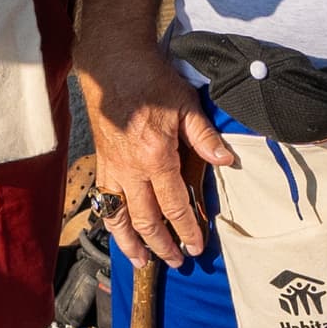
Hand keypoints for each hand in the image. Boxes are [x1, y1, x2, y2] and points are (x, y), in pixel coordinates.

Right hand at [82, 37, 235, 268]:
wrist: (113, 65)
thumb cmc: (152, 81)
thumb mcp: (186, 105)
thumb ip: (205, 137)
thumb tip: (225, 160)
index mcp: (156, 157)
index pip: (175, 206)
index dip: (188, 230)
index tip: (197, 247)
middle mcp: (131, 169)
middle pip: (147, 219)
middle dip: (162, 245)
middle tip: (176, 262)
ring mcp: (113, 168)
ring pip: (119, 217)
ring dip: (131, 243)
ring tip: (141, 262)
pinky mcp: (101, 162)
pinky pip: (103, 200)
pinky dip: (111, 221)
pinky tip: (118, 232)